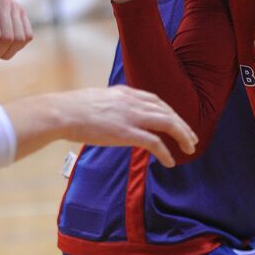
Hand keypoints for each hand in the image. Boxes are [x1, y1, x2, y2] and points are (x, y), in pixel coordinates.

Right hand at [49, 85, 197, 166]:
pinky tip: (170, 162)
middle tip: (192, 138)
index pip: (156, 100)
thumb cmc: (72, 109)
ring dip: (182, 136)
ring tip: (189, 148)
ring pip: (168, 123)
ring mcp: (131, 117)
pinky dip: (166, 152)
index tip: (177, 122)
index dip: (170, 112)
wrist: (62, 113)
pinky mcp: (126, 133)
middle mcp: (133, 102)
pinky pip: (154, 143)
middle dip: (182, 125)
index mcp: (126, 93)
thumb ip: (112, 106)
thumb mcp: (98, 100)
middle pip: (167, 111)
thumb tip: (113, 116)